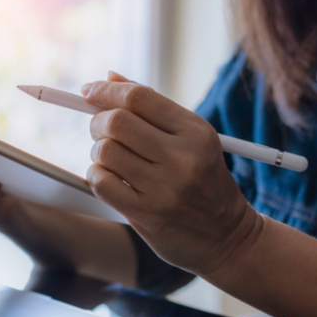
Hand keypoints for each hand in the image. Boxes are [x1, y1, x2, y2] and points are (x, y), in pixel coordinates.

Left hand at [81, 72, 261, 276]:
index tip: (89, 92)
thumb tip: (109, 78)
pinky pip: (100, 182)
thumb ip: (153, 109)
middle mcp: (182, 157)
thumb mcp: (193, 140)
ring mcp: (164, 187)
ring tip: (112, 160)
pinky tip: (110, 179)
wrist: (227, 237)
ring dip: (98, 152)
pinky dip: (97, 176)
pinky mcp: (146, 213)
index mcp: (196, 132)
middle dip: (98, 121)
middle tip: (101, 130)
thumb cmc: (204, 182)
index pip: (139, 98)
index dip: (106, 91)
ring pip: (104, 151)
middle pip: (116, 121)